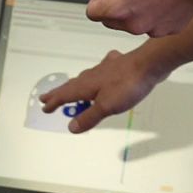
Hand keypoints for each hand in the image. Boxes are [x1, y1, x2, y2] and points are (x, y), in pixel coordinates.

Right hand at [36, 48, 169, 133]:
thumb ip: (89, 117)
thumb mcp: (106, 107)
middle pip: (71, 86)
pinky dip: (97, 74)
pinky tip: (101, 71)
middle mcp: (91, 77)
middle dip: (59, 93)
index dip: (54, 103)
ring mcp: (104, 70)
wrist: (148, 65)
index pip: (64, 96)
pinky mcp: (116, 66)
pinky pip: (101, 71)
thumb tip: (71, 127)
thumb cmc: (126, 86)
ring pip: (84, 78)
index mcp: (85, 87)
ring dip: (75, 85)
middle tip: (46, 97)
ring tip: (70, 89)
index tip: (44, 108)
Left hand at [86, 0, 192, 37]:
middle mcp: (133, 26)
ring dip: (134, 9)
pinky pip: (153, 23)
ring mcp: (154, 30)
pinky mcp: (171, 29)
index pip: (92, 12)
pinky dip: (153, 13)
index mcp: (118, 10)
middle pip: (111, 20)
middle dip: (114, 4)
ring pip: (132, 22)